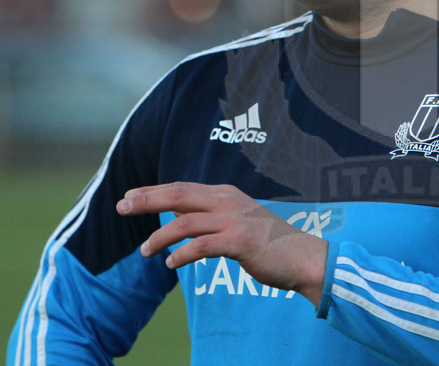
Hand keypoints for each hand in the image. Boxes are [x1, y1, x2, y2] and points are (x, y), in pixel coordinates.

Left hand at [116, 182, 327, 306]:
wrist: (302, 257)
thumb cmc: (268, 242)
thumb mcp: (238, 221)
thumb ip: (211, 218)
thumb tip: (178, 220)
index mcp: (225, 194)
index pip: (182, 188)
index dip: (153, 191)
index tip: (129, 196)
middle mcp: (228, 201)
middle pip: (179, 195)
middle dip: (147, 200)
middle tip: (121, 206)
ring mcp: (235, 220)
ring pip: (186, 222)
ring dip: (160, 237)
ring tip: (145, 252)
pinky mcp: (240, 241)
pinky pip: (203, 246)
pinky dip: (183, 254)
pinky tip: (171, 264)